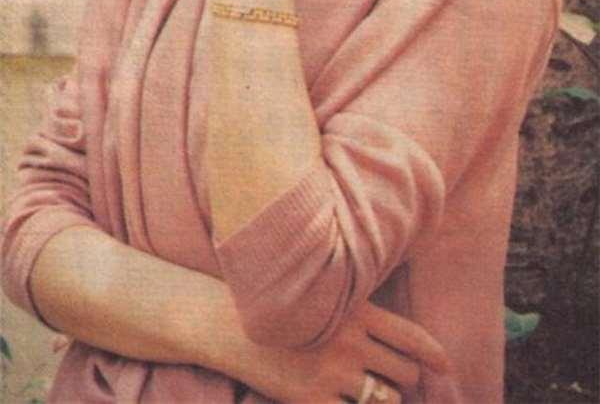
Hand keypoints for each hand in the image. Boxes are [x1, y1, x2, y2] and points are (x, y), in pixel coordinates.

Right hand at [230, 300, 448, 403]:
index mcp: (355, 310)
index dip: (432, 354)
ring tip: (363, 389)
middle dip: (401, 379)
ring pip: (384, 400)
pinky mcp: (311, 400)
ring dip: (382, 400)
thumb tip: (404, 348)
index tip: (445, 366)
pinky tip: (340, 400)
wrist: (231, 324)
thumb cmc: (285, 310)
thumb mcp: (326, 301)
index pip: (409, 336)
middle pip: (403, 374)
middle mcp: (349, 341)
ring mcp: (331, 373)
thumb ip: (362, 318)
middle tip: (384, 377)